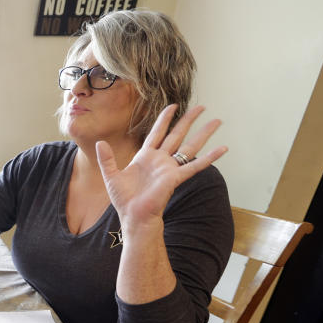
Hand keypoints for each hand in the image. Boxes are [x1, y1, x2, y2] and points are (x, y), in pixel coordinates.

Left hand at [96, 105, 226, 229]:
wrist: (133, 216)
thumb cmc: (124, 200)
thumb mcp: (111, 176)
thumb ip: (106, 159)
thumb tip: (100, 142)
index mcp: (145, 157)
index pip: (157, 133)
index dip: (164, 119)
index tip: (173, 106)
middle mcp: (160, 160)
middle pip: (177, 135)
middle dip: (188, 120)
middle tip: (201, 107)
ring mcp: (169, 168)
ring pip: (190, 146)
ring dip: (204, 134)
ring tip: (217, 121)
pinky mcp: (175, 178)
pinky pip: (195, 166)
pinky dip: (210, 157)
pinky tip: (223, 149)